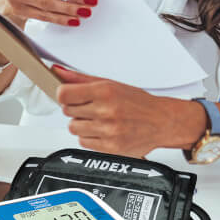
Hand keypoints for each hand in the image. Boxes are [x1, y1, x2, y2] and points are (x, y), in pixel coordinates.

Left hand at [53, 66, 201, 157]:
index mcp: (105, 91)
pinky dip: (90, 137)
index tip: (69, 95)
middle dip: (76, 109)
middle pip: (68, 112)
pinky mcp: (110, 148)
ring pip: (74, 128)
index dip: (64, 95)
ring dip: (82, 124)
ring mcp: (108, 131)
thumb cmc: (138, 103)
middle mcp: (106, 111)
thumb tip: (58, 71)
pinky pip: (84, 142)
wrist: (161, 122)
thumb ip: (81, 79)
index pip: (64, 94)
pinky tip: (104, 131)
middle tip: (92, 107)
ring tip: (99, 120)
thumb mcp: (111, 84)